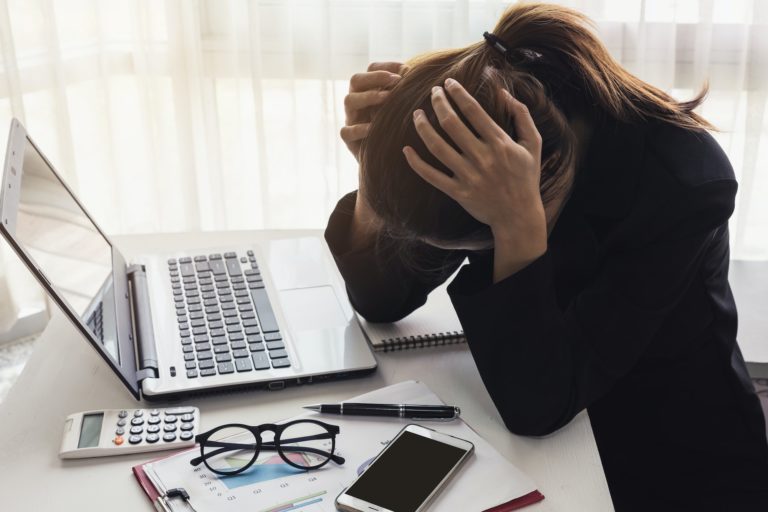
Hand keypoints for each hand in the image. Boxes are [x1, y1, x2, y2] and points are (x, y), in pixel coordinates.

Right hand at [341, 62, 405, 161]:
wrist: (386, 161)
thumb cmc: (396, 130)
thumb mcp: (401, 108)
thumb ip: (406, 92)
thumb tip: (414, 73)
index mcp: (369, 90)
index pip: (371, 69)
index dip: (387, 66)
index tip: (406, 70)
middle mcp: (357, 101)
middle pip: (356, 80)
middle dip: (375, 77)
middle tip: (395, 80)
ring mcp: (351, 119)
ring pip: (349, 100)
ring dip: (368, 96)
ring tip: (387, 98)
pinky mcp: (348, 139)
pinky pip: (347, 130)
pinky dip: (359, 128)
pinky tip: (373, 128)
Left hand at [402, 78, 546, 279]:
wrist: (518, 215)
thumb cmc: (526, 177)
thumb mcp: (533, 144)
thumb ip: (521, 115)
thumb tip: (503, 92)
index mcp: (500, 143)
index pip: (473, 111)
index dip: (458, 93)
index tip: (449, 83)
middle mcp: (482, 157)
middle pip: (451, 124)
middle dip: (439, 103)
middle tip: (433, 92)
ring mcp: (468, 176)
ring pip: (437, 147)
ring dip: (423, 127)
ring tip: (417, 114)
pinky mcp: (458, 192)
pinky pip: (432, 176)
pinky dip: (416, 164)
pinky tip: (405, 150)